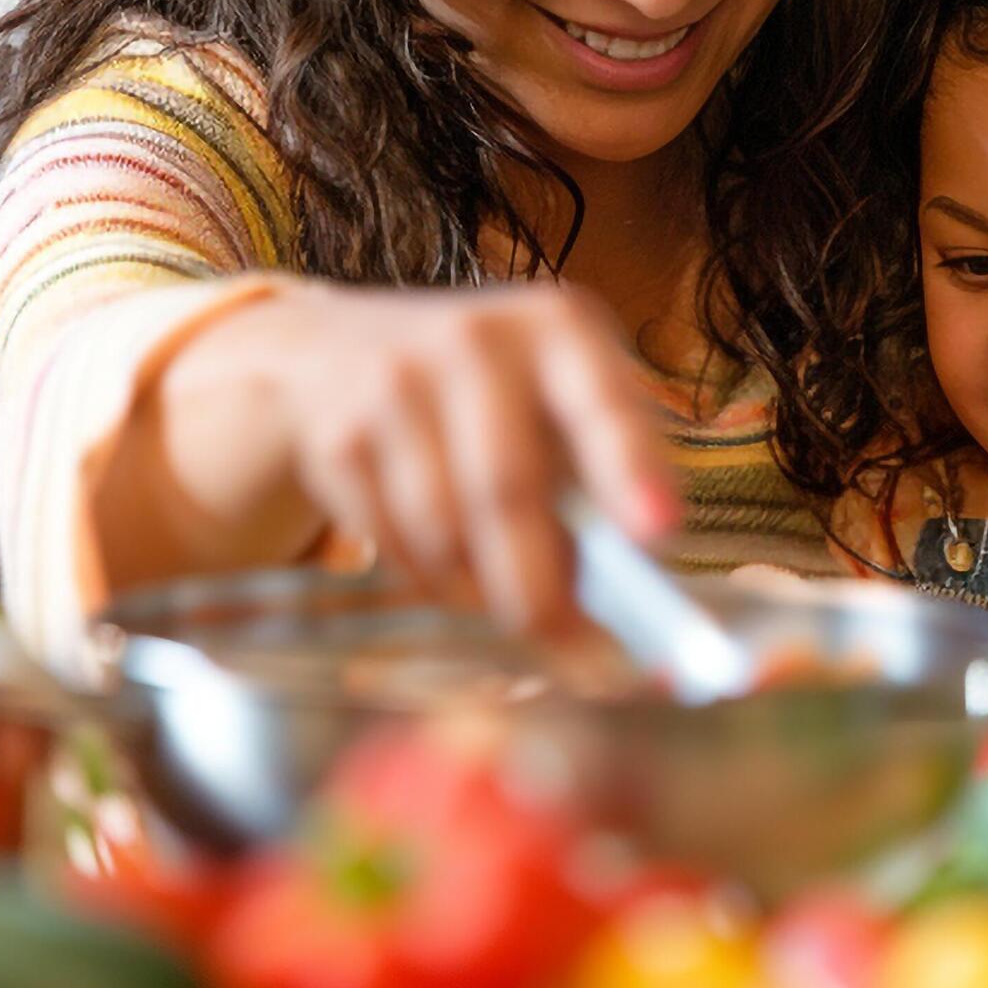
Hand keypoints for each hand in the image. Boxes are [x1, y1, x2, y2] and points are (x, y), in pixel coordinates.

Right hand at [172, 282, 684, 630]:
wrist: (327, 350)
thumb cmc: (489, 397)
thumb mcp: (554, 402)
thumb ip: (599, 481)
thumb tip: (634, 597)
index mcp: (558, 327)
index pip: (603, 399)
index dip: (632, 468)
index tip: (660, 535)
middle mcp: (476, 340)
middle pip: (508, 487)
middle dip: (544, 588)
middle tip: (583, 659)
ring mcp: (396, 384)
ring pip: (446, 532)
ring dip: (483, 593)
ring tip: (511, 602)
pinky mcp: (341, 437)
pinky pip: (394, 544)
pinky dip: (430, 581)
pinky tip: (445, 567)